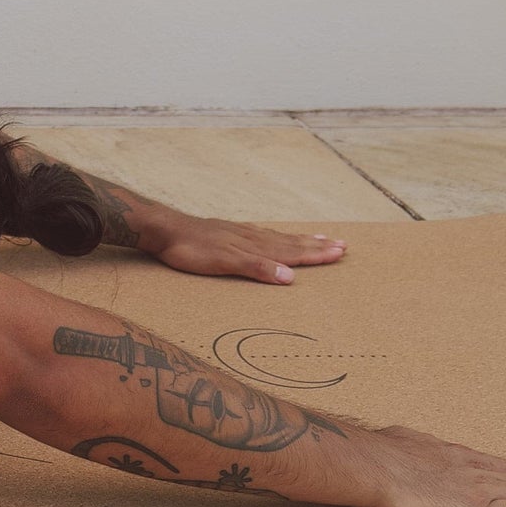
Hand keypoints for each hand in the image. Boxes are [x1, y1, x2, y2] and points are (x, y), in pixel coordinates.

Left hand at [147, 211, 346, 284]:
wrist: (163, 229)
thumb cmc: (191, 250)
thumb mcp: (224, 262)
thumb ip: (256, 267)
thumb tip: (290, 277)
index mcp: (254, 245)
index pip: (292, 251)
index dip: (316, 253)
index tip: (340, 252)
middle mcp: (250, 237)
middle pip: (290, 242)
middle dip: (316, 245)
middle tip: (342, 244)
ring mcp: (239, 233)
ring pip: (277, 237)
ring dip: (300, 239)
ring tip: (319, 237)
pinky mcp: (226, 233)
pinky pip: (260, 234)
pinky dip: (275, 236)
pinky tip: (274, 236)